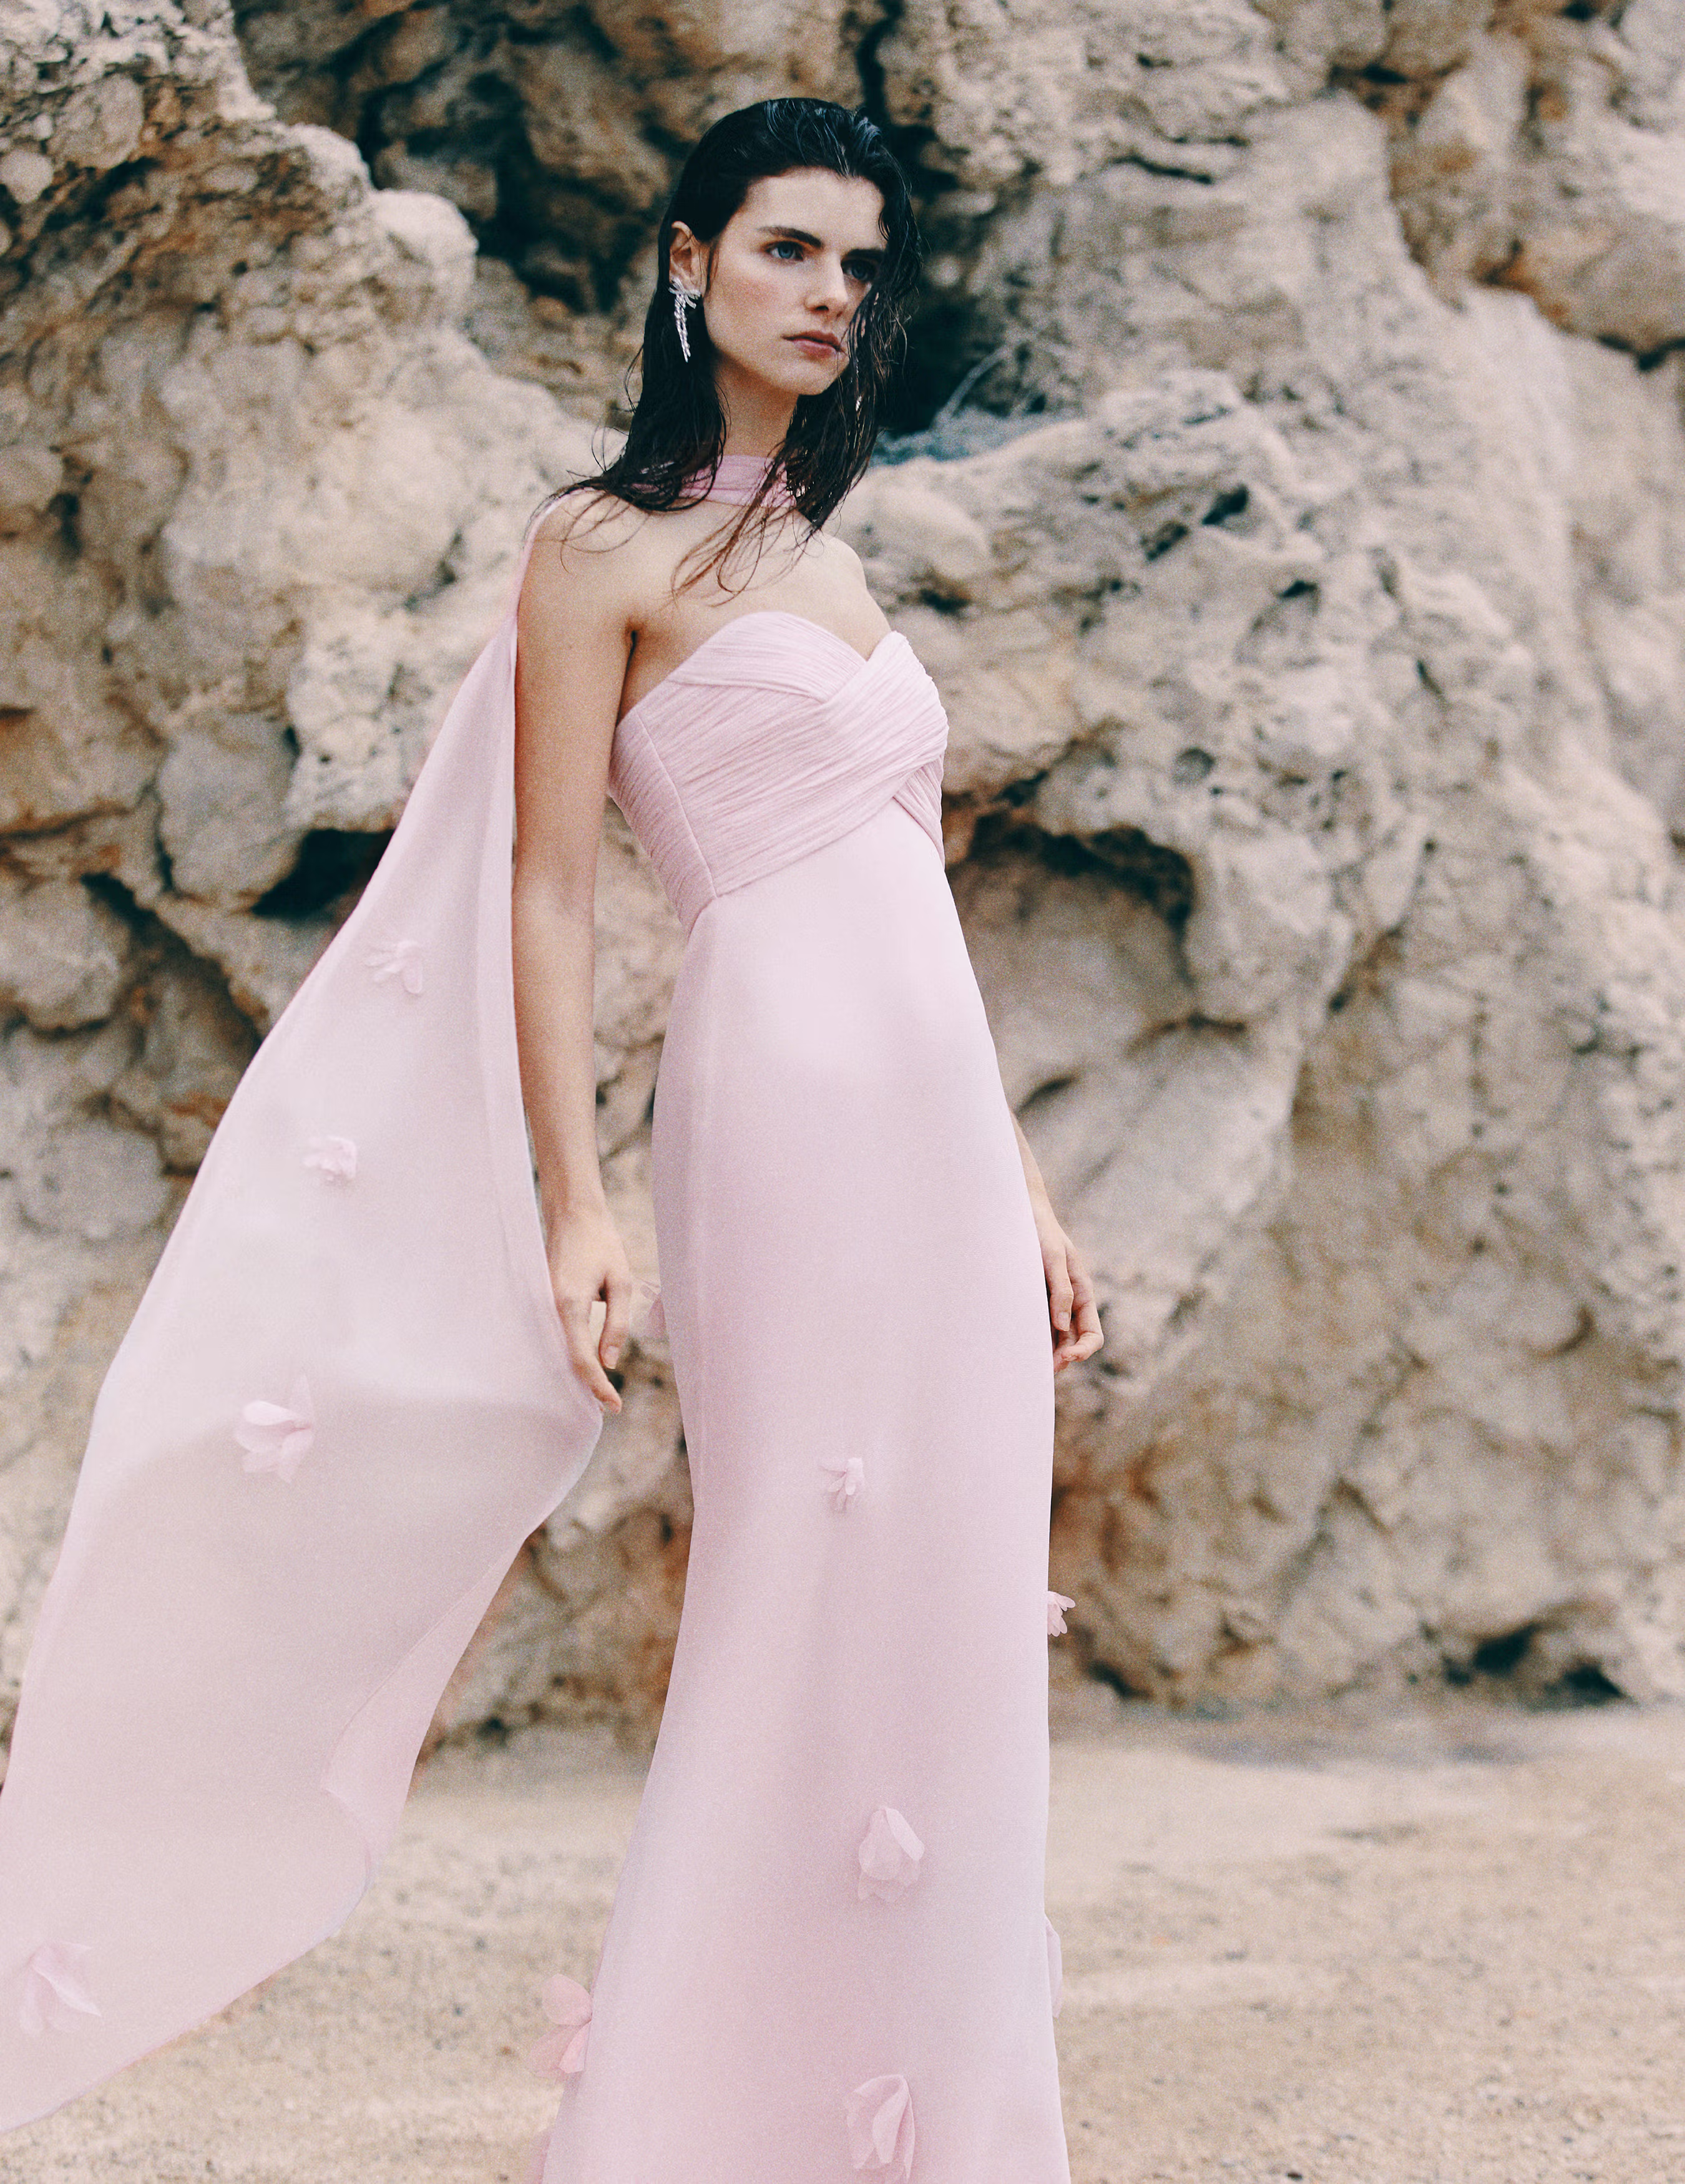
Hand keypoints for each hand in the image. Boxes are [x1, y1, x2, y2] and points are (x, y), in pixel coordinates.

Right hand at [547, 1205, 633, 1412]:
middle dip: (587, 1386)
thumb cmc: (601, 1245)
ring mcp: (542, 1306)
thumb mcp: (621, 1282)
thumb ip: (616, 1324)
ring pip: (557, 1350)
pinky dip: (570, 1353)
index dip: (597, 1386)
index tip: (615, 1407)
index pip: (581, 1358)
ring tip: (600, 1395)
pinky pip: (555, 1336)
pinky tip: (584, 1366)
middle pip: (565, 1360)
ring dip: (577, 1372)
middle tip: (612, 1408)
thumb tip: (609, 1363)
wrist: (573, 1214)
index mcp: (569, 1304)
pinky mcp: (543, 1303)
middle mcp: (549, 1309)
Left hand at [1030, 1194, 1103, 1371]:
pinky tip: (1017, 1344)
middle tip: (1040, 1370)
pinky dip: (1032, 1337)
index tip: (1067, 1357)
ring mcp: (1051, 1301)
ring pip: (1054, 1337)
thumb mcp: (1053, 1258)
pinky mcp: (1033, 1298)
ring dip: (1046, 1352)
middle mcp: (1069, 1302)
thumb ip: (1061, 1290)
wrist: (1021, 1212)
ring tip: (1027, 1364)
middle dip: (1061, 1358)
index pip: (1093, 1334)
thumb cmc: (1041, 1231)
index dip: (1083, 1351)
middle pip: (1072, 1342)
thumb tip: (1062, 1326)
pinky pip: (1036, 1324)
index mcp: (1082, 1293)